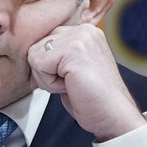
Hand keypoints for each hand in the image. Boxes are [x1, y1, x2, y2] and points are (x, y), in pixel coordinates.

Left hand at [27, 24, 146, 140]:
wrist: (114, 116)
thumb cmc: (95, 100)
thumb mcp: (73, 69)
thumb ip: (57, 56)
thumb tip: (32, 55)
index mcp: (85, 33)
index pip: (44, 42)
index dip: (49, 67)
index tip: (69, 79)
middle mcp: (83, 30)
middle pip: (36, 47)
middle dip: (46, 71)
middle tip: (72, 83)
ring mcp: (80, 37)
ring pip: (34, 55)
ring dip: (48, 78)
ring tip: (72, 84)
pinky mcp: (73, 49)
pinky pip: (38, 64)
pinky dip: (49, 83)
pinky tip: (71, 86)